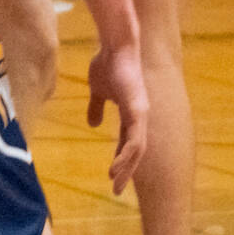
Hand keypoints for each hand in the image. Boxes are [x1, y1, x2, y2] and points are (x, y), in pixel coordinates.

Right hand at [85, 41, 147, 194]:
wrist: (115, 44)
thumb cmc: (107, 62)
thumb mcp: (98, 89)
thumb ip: (97, 106)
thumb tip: (92, 124)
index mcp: (131, 112)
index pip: (128, 142)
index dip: (121, 159)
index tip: (113, 177)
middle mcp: (139, 116)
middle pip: (136, 150)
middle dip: (127, 170)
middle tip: (117, 190)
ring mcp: (140, 113)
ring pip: (137, 148)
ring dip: (127, 167)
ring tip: (115, 182)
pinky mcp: (137, 109)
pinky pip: (135, 138)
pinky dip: (126, 155)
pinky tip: (116, 167)